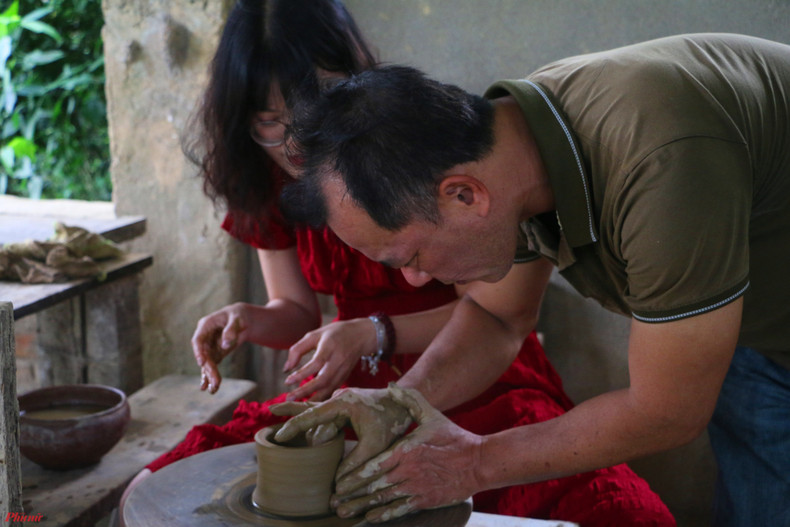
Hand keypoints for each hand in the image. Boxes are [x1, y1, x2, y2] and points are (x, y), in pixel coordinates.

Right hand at [191, 303, 249, 393]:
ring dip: (210, 376)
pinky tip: (211, 388)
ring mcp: (209, 346)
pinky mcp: (215, 354)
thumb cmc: (239, 315)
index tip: (202, 362)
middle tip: (215, 382)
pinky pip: (212, 366)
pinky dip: (212, 376)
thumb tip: (225, 344)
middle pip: (203, 355)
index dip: (198, 351)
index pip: (198, 340)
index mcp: (206, 325)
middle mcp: (204, 337)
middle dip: (208, 369)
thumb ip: (231, 330)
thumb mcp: (238, 319)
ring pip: (207, 363)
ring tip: (214, 389)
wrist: (243, 319)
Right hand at [271, 387, 412, 478]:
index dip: (294, 426)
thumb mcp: (374, 445)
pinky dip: (315, 426)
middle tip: (275, 424)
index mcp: (342, 403)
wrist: (405, 404)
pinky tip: (301, 429)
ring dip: (311, 430)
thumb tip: (336, 482)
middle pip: (311, 413)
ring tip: (296, 435)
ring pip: (318, 419)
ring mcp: (340, 401)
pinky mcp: (344, 407)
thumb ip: (354, 463)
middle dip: (294, 419)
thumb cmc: (391, 422)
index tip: (279, 436)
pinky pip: (324, 418)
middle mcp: (338, 398)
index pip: (312, 415)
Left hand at [283, 318, 377, 400]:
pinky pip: (333, 390)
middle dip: (306, 391)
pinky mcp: (346, 377)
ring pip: (329, 388)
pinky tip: (310, 403)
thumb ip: (298, 349)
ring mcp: (344, 370)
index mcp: (330, 346)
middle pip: (323, 380)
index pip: (316, 363)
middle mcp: (339, 360)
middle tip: (289, 398)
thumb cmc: (334, 333)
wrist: (361, 335)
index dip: (302, 374)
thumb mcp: (315, 335)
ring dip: (313, 399)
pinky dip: (322, 398)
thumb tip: (286, 368)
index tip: (287, 381)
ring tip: (297, 405)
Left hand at [332, 384, 482, 522]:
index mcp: (405, 451)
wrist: (479, 461)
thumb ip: (410, 400)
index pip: (372, 465)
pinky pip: (400, 510)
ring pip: (382, 500)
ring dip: (361, 507)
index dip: (353, 476)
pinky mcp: (425, 500)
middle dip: (351, 495)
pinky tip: (370, 518)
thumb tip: (391, 386)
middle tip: (334, 501)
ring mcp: (416, 488)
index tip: (338, 482)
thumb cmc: (454, 438)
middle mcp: (407, 471)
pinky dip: (383, 515)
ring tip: (344, 513)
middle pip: (372, 486)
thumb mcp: (431, 415)